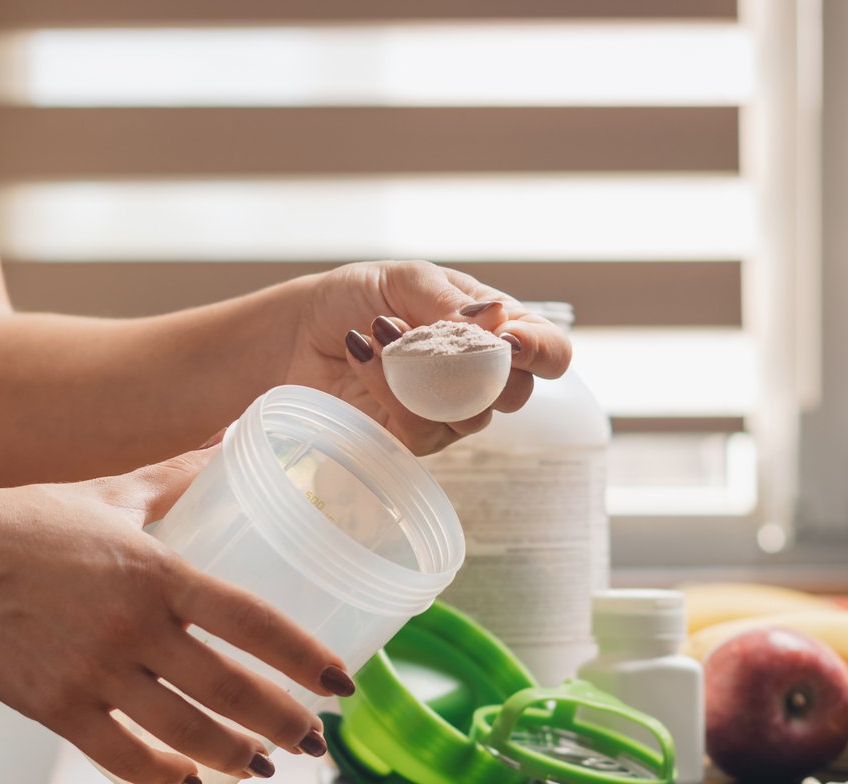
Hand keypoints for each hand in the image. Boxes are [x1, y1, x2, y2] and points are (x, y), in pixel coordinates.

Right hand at [0, 449, 348, 783]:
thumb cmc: (18, 521)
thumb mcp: (107, 493)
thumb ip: (173, 478)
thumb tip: (228, 444)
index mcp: (154, 570)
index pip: (252, 619)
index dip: (305, 656)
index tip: (342, 682)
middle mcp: (132, 626)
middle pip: (230, 690)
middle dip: (284, 722)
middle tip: (316, 739)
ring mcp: (92, 672)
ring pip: (186, 733)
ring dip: (237, 756)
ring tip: (266, 766)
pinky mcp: (54, 707)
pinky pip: (123, 756)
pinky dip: (164, 774)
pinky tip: (189, 779)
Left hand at [288, 260, 573, 454]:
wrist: (298, 332)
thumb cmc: (357, 297)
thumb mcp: (405, 280)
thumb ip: (448, 302)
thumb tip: (497, 321)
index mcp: (494, 329)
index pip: (549, 351)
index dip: (542, 351)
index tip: (509, 340)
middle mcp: (479, 377)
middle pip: (518, 395)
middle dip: (482, 370)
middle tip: (439, 341)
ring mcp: (447, 414)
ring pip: (469, 418)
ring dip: (423, 373)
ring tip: (381, 330)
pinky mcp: (409, 439)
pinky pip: (419, 430)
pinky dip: (389, 389)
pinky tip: (363, 355)